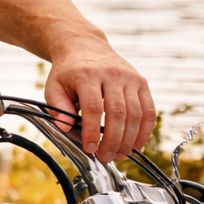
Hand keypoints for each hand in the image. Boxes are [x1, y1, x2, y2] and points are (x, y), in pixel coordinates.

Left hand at [43, 40, 154, 162]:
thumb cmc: (68, 71)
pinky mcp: (141, 82)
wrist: (84, 46)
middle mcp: (111, 74)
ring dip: (129, 140)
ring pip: (136, 114)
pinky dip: (145, 131)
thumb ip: (57, 107)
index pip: (93, 107)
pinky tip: (136, 145)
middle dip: (112, 140)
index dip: (92, 131)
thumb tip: (66, 128)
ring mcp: (130, 77)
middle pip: (117, 113)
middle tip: (105, 157)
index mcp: (87, 74)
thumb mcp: (54, 86)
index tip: (89, 148)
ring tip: (118, 154)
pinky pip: (149, 110)